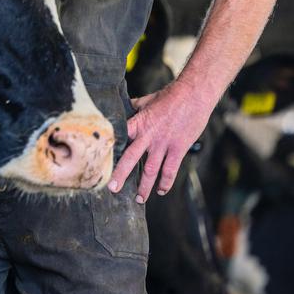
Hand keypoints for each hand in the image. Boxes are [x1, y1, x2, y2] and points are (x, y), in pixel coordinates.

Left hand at [107, 80, 211, 202]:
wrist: (194, 95)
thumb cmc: (170, 96)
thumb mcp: (147, 100)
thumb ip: (135, 107)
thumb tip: (124, 106)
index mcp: (138, 123)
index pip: (119, 138)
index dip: (110, 150)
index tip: (100, 162)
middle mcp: (148, 136)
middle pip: (131, 158)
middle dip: (120, 175)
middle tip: (112, 189)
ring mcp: (164, 144)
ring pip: (151, 170)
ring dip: (144, 186)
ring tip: (139, 199)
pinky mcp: (178, 149)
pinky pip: (170, 170)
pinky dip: (166, 182)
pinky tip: (161, 191)